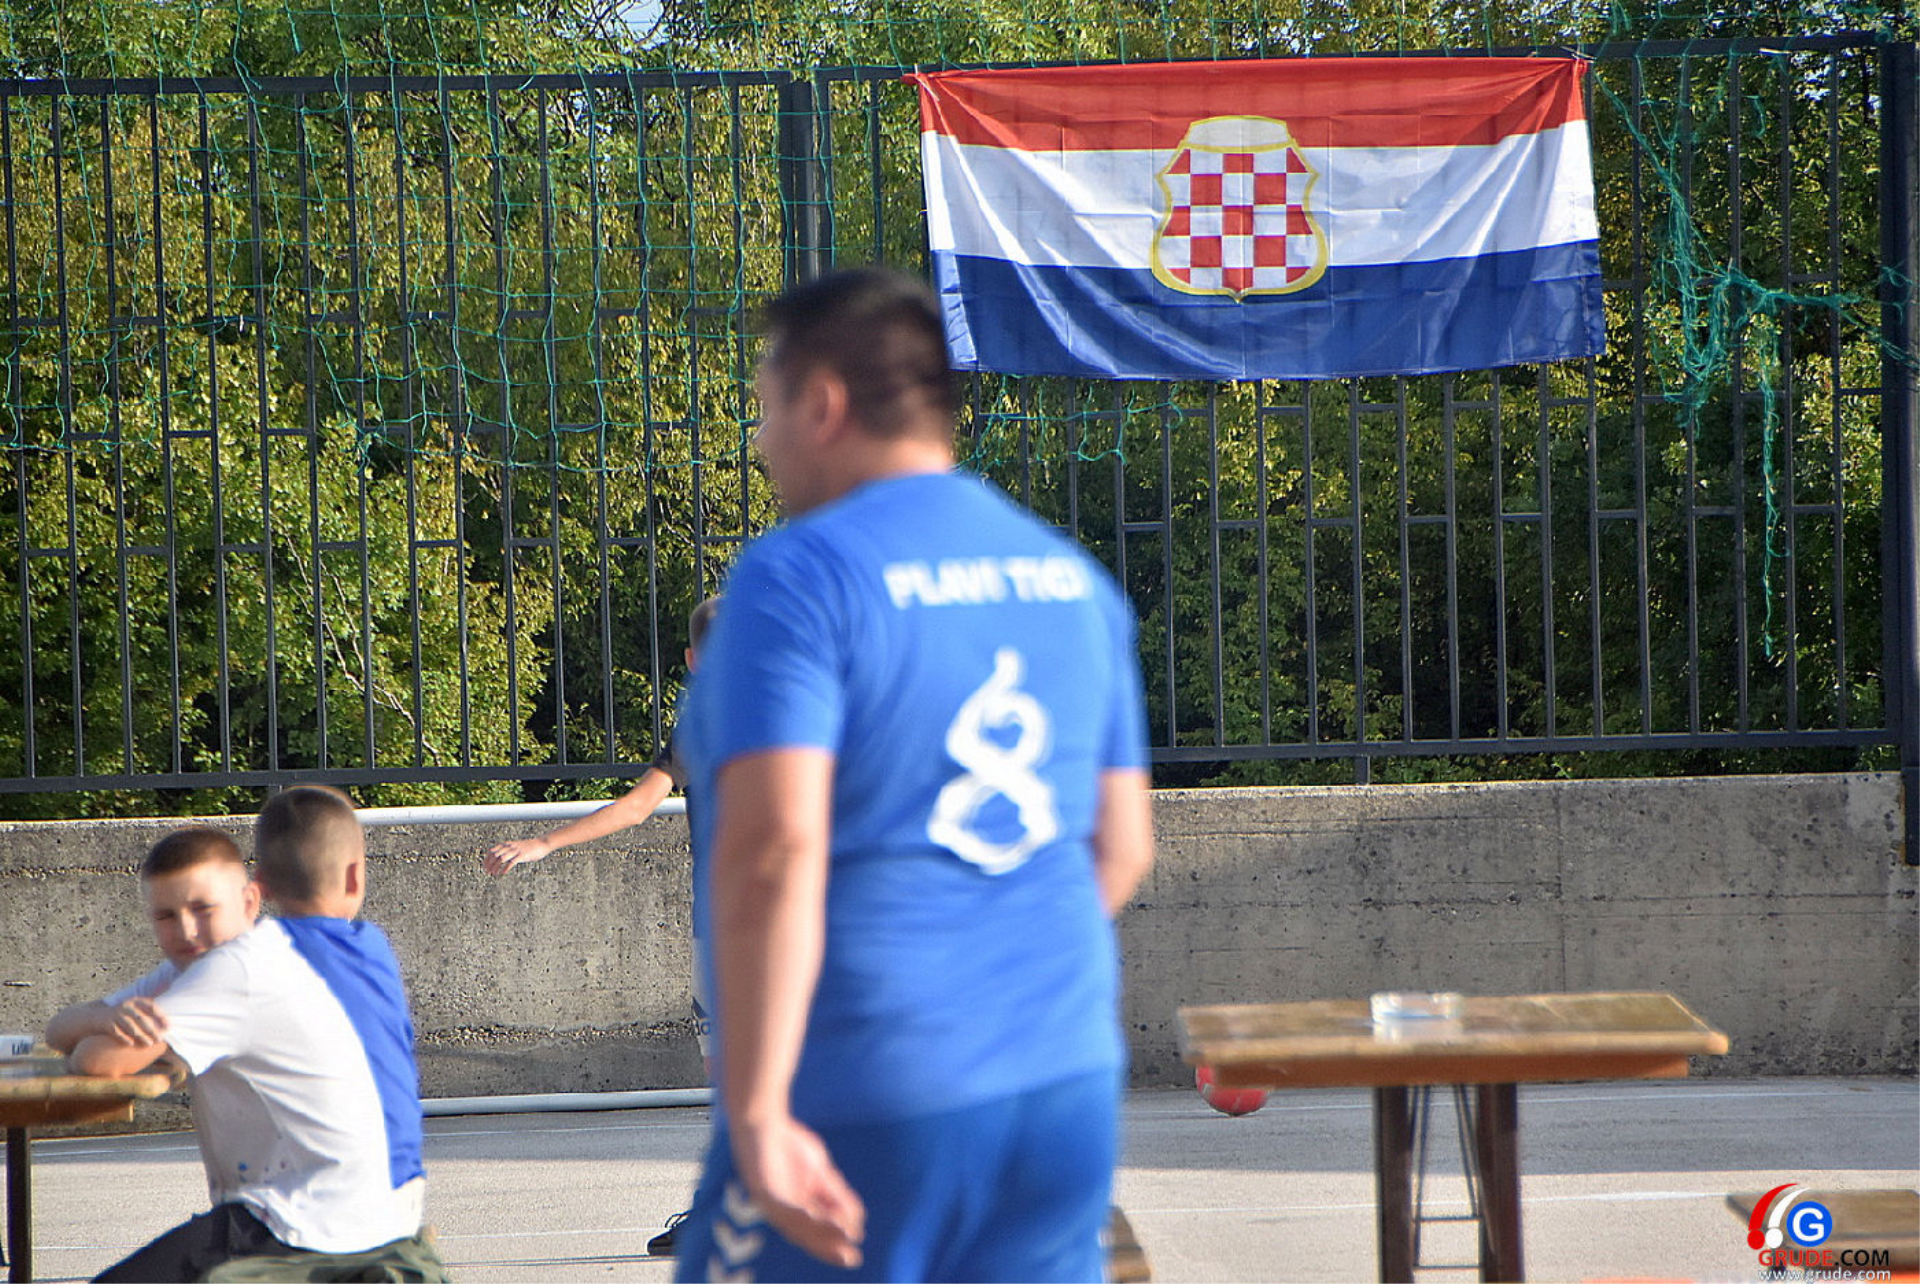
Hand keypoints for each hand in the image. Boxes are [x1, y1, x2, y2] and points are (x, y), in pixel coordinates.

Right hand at [104, 998, 166, 1046]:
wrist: (97, 1016)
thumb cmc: (122, 1013)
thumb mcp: (135, 1006)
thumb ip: (149, 1005)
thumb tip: (168, 997)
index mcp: (135, 1001)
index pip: (151, 1006)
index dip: (160, 1016)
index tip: (168, 1026)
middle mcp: (126, 1006)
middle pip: (141, 1019)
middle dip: (152, 1030)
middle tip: (160, 1039)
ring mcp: (115, 1014)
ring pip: (130, 1026)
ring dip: (140, 1036)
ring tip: (149, 1044)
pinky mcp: (107, 1023)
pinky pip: (116, 1032)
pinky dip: (124, 1038)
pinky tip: (131, 1044)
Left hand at [483, 837, 551, 876]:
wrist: (541, 844)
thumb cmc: (529, 848)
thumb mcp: (516, 848)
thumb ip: (509, 851)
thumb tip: (500, 859)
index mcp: (507, 844)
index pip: (492, 851)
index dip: (486, 860)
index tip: (485, 867)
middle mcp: (510, 846)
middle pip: (494, 855)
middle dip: (489, 865)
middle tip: (487, 873)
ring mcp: (516, 850)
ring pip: (501, 858)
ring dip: (495, 867)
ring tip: (494, 874)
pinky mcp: (522, 855)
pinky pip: (511, 862)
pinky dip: (505, 868)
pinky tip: (503, 873)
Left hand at [731, 1114, 865, 1268]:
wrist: (762, 1119)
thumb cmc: (787, 1143)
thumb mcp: (819, 1172)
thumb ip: (836, 1194)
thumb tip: (858, 1219)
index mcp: (793, 1208)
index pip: (815, 1233)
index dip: (833, 1245)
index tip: (854, 1255)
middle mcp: (780, 1211)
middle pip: (807, 1235)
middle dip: (829, 1247)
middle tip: (851, 1259)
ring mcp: (769, 1201)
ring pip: (797, 1225)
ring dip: (822, 1232)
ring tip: (845, 1237)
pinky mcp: (762, 1189)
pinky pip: (784, 1207)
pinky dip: (803, 1214)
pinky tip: (820, 1216)